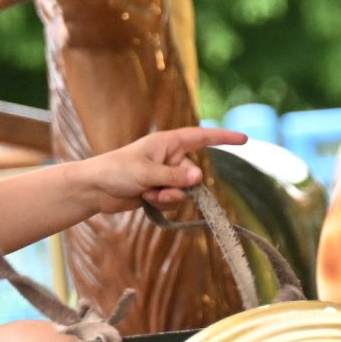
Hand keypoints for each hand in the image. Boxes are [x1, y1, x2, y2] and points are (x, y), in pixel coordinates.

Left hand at [77, 127, 246, 213]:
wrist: (95, 189)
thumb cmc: (116, 171)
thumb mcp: (146, 173)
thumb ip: (174, 177)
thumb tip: (200, 178)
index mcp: (168, 143)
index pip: (202, 138)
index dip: (223, 139)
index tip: (245, 140)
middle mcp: (169, 157)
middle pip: (192, 174)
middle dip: (179, 186)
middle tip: (157, 189)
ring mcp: (165, 175)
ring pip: (184, 191)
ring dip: (168, 197)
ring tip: (147, 194)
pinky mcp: (159, 190)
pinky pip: (174, 200)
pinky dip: (162, 203)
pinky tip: (145, 200)